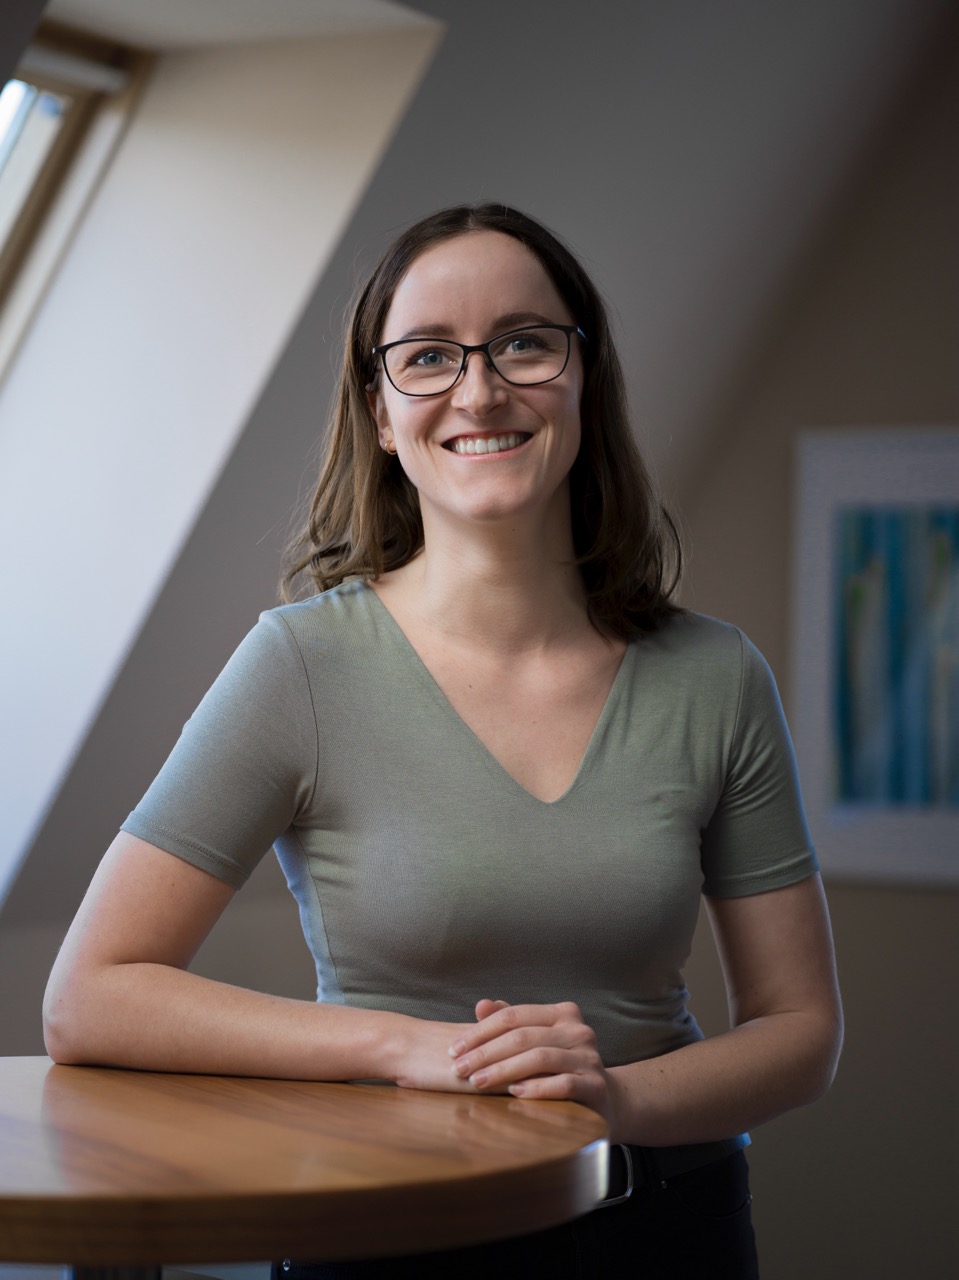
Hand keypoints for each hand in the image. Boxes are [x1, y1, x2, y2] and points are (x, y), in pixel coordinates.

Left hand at [447, 999, 614, 1122]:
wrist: (602, 1099)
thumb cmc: (558, 1067)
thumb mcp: (534, 1040)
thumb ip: (509, 1022)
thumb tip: (481, 1004)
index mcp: (562, 1013)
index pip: (513, 1015)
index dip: (480, 1031)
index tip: (453, 1049)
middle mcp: (578, 1030)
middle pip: (523, 1036)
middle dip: (485, 1053)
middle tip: (458, 1069)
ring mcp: (590, 1057)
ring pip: (540, 1058)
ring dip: (503, 1071)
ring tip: (477, 1082)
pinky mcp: (596, 1085)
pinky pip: (562, 1083)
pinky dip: (535, 1088)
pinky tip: (514, 1093)